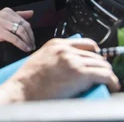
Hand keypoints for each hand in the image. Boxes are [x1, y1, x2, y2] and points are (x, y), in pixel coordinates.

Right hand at [0, 7, 34, 51]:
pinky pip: (14, 38)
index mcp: (6, 11)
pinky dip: (21, 44)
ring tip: (29, 47)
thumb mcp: (4, 20)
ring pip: (20, 32)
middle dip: (30, 36)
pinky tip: (24, 49)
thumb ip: (18, 16)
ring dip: (27, 41)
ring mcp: (0, 23)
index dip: (30, 31)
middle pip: (23, 25)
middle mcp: (3, 15)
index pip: (23, 20)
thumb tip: (31, 13)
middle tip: (32, 44)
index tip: (32, 39)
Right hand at [0, 38, 119, 101]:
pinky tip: (112, 86)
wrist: (22, 90)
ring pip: (103, 65)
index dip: (95, 53)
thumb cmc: (27, 80)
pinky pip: (106, 75)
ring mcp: (74, 61)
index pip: (86, 43)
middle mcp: (66, 50)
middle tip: (102, 76)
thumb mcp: (40, 59)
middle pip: (96, 55)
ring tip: (108, 83)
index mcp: (56, 44)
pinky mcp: (80, 74)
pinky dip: (112, 81)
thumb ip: (56, 56)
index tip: (97, 60)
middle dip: (101, 66)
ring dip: (107, 74)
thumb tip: (72, 63)